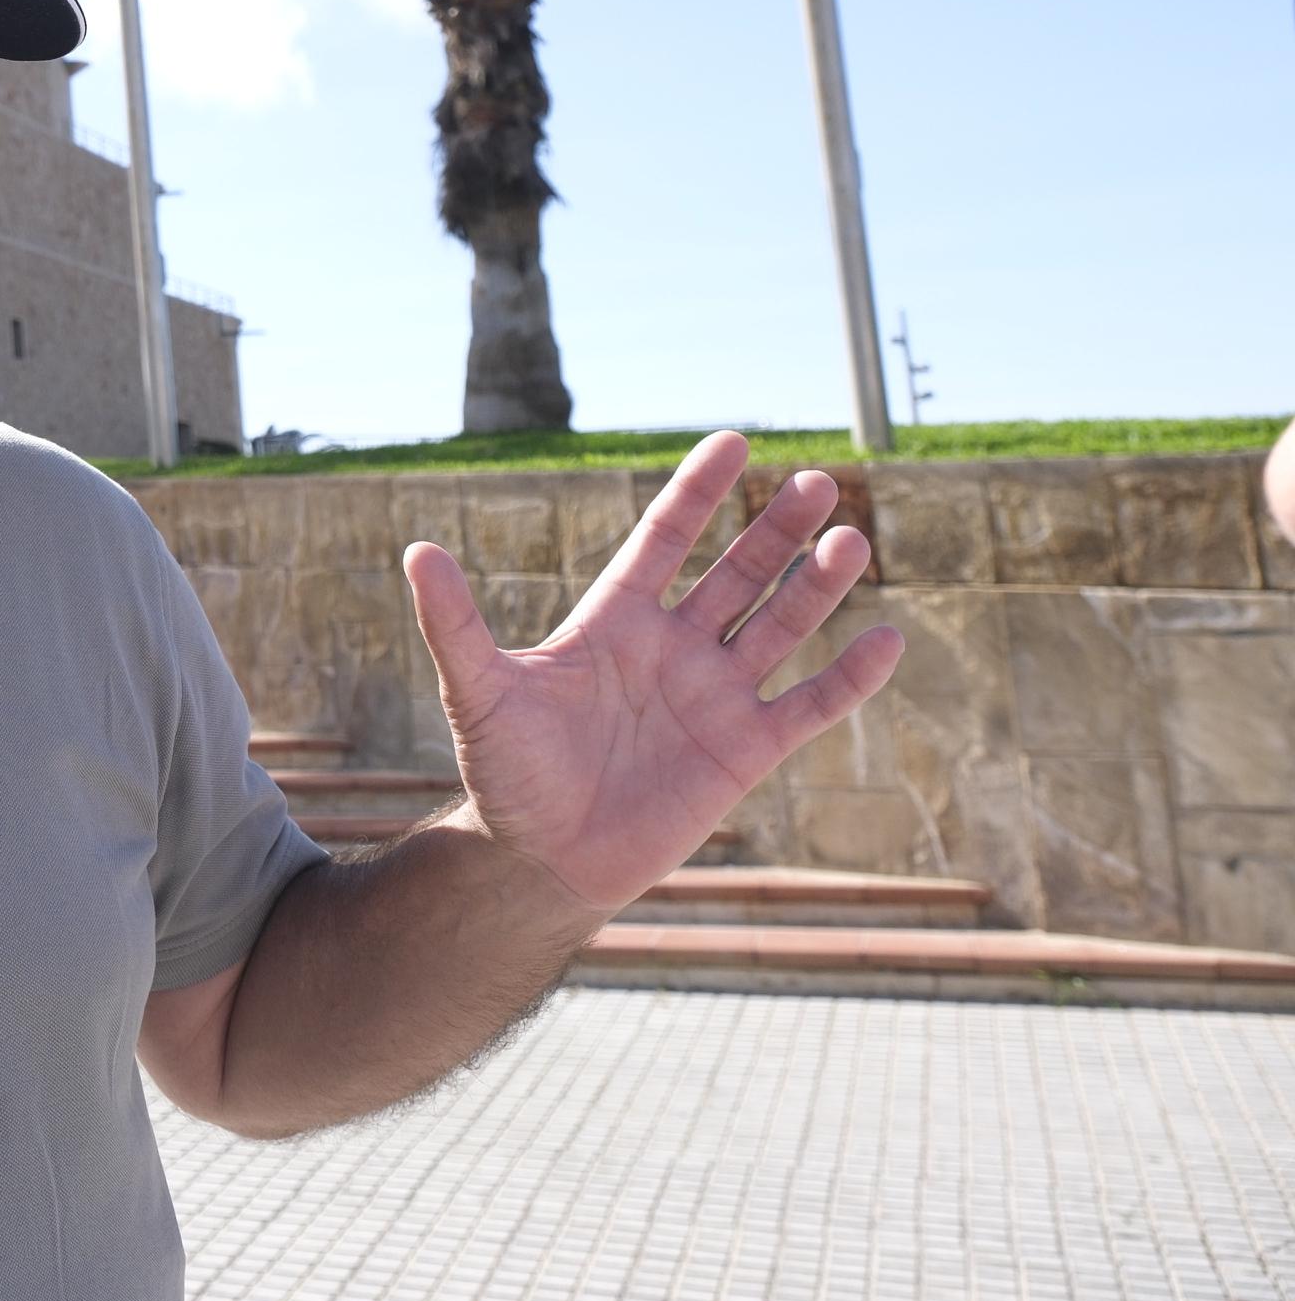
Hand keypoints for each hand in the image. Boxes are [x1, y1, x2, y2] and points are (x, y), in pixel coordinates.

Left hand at [404, 431, 906, 916]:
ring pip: (778, 627)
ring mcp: (713, 698)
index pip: (664, 541)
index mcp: (614, 622)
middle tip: (817, 481)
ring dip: (815, 586)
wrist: (540, 858)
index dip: (697, 494)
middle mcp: (671, 650)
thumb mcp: (477, 689)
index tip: (733, 442)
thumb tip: (414, 550)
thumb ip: (454, 622)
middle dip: (773, 529)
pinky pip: (808, 707)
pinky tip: (886, 639)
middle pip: (735, 574)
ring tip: (850, 537)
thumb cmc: (506, 772)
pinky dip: (848, 677)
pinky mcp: (743, 752)